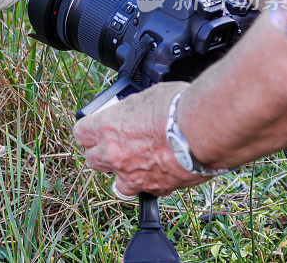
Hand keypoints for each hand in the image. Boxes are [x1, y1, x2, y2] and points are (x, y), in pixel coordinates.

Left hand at [72, 81, 208, 195]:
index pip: (81, 133)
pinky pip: (146, 190)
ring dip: (122, 175)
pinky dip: (152, 183)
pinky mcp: (155, 188)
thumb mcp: (146, 97)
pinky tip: (162, 170)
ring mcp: (133, 175)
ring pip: (116, 184)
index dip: (88, 132)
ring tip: (136, 164)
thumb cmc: (177, 107)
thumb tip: (133, 113)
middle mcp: (114, 154)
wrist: (205, 130)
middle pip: (92, 160)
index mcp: (107, 127)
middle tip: (115, 146)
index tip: (94, 130)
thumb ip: (132, 111)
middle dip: (101, 154)